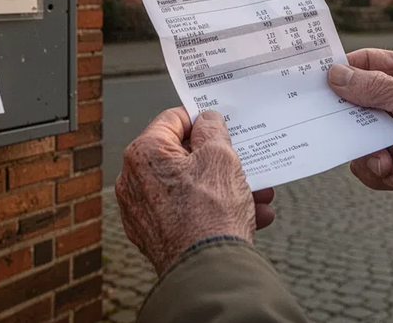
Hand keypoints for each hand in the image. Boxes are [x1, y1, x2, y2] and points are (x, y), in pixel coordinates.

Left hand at [115, 108, 276, 275]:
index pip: (173, 119)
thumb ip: (213, 129)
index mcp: (143, 153)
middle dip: (219, 159)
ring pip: (189, 187)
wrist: (208, 273)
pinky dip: (213, 210)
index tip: (222, 125)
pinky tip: (250, 216)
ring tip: (258, 193)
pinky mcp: (153, 236)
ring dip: (225, 187)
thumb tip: (206, 120)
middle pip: (182, 156)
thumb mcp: (221, 155)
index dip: (201, 119)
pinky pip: (186, 211)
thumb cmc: (212, 211)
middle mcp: (133, 180)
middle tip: (244, 161)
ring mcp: (141, 211)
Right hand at [328, 49, 392, 233]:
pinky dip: (377, 172)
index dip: (342, 70)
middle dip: (350, 120)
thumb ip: (376, 89)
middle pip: (355, 102)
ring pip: (356, 136)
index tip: (317, 81)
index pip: (367, 63)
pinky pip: (367, 163)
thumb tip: (336, 76)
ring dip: (368, 152)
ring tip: (387, 162)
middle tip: (340, 127)